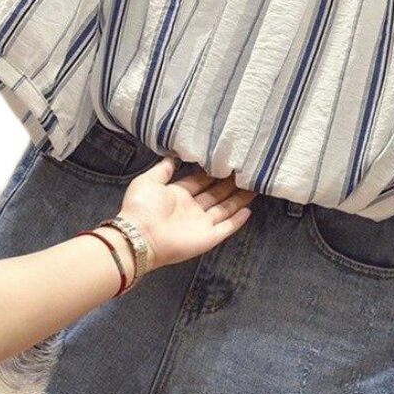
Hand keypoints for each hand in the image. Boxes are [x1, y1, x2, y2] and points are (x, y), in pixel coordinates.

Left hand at [115, 156, 257, 270]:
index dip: (213, 173)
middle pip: (216, 194)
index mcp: (178, 194)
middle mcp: (192, 208)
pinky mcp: (208, 237)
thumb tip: (173, 156)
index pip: (200, 181)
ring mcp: (201, 224)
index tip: (226, 162)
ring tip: (253, 187)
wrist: (139, 236)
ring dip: (238, 199)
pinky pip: (226, 228)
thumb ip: (163, 169)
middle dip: (230, 183)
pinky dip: (237, 221)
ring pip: (225, 209)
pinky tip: (248, 210)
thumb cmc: (141, 207)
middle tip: (245, 171)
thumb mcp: (149, 180)